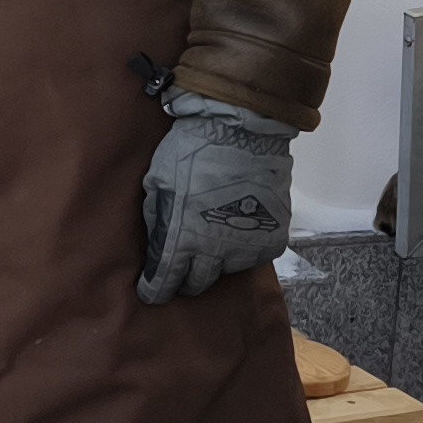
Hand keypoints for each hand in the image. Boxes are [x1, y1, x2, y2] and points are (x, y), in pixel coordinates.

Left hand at [137, 90, 297, 305]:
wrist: (242, 130)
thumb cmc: (192, 150)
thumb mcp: (157, 182)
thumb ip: (156, 218)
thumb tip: (155, 243)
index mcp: (181, 239)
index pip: (164, 282)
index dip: (155, 290)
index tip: (151, 292)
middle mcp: (214, 251)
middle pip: (196, 284)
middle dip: (185, 279)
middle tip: (182, 267)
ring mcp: (245, 247)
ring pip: (225, 269)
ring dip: (216, 258)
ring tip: (214, 234)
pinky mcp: (271, 240)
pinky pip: (252, 255)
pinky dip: (244, 246)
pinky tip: (238, 225)